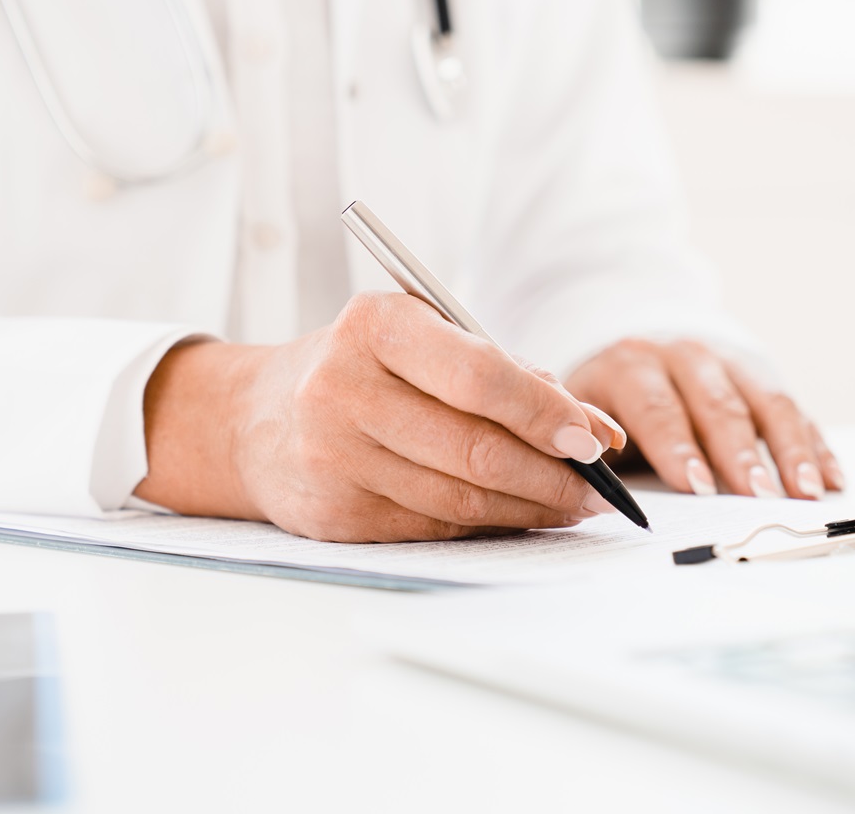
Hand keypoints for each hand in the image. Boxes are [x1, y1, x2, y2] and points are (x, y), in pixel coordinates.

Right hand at [136, 292, 625, 542]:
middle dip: (551, 475)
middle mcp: (342, 387)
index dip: (546, 414)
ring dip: (528, 508)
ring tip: (569, 506)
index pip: (479, 376)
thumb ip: (507, 372)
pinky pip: (432, 528)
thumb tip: (594, 432)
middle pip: (474, 447)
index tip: (595, 440)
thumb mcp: (423, 340)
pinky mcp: (332, 513)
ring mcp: (332, 456)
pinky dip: (485, 526)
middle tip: (598, 488)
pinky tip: (515, 516)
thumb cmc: (364, 370)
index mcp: (375, 325)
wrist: (256, 418)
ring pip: (458, 499)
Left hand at [565, 339, 841, 498]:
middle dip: (739, 454)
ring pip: (766, 402)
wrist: (634, 347)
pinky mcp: (762, 379)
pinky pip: (795, 410)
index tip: (695, 485)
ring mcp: (729, 363)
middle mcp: (685, 356)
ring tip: (806, 491)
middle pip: (717, 405)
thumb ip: (587, 444)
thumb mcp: (580, 413)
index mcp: (631, 364)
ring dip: (789, 450)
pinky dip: (815, 445)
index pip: (656, 405)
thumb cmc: (604, 400)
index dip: (677, 446)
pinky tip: (830, 478)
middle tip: (757, 497)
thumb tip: (599, 489)